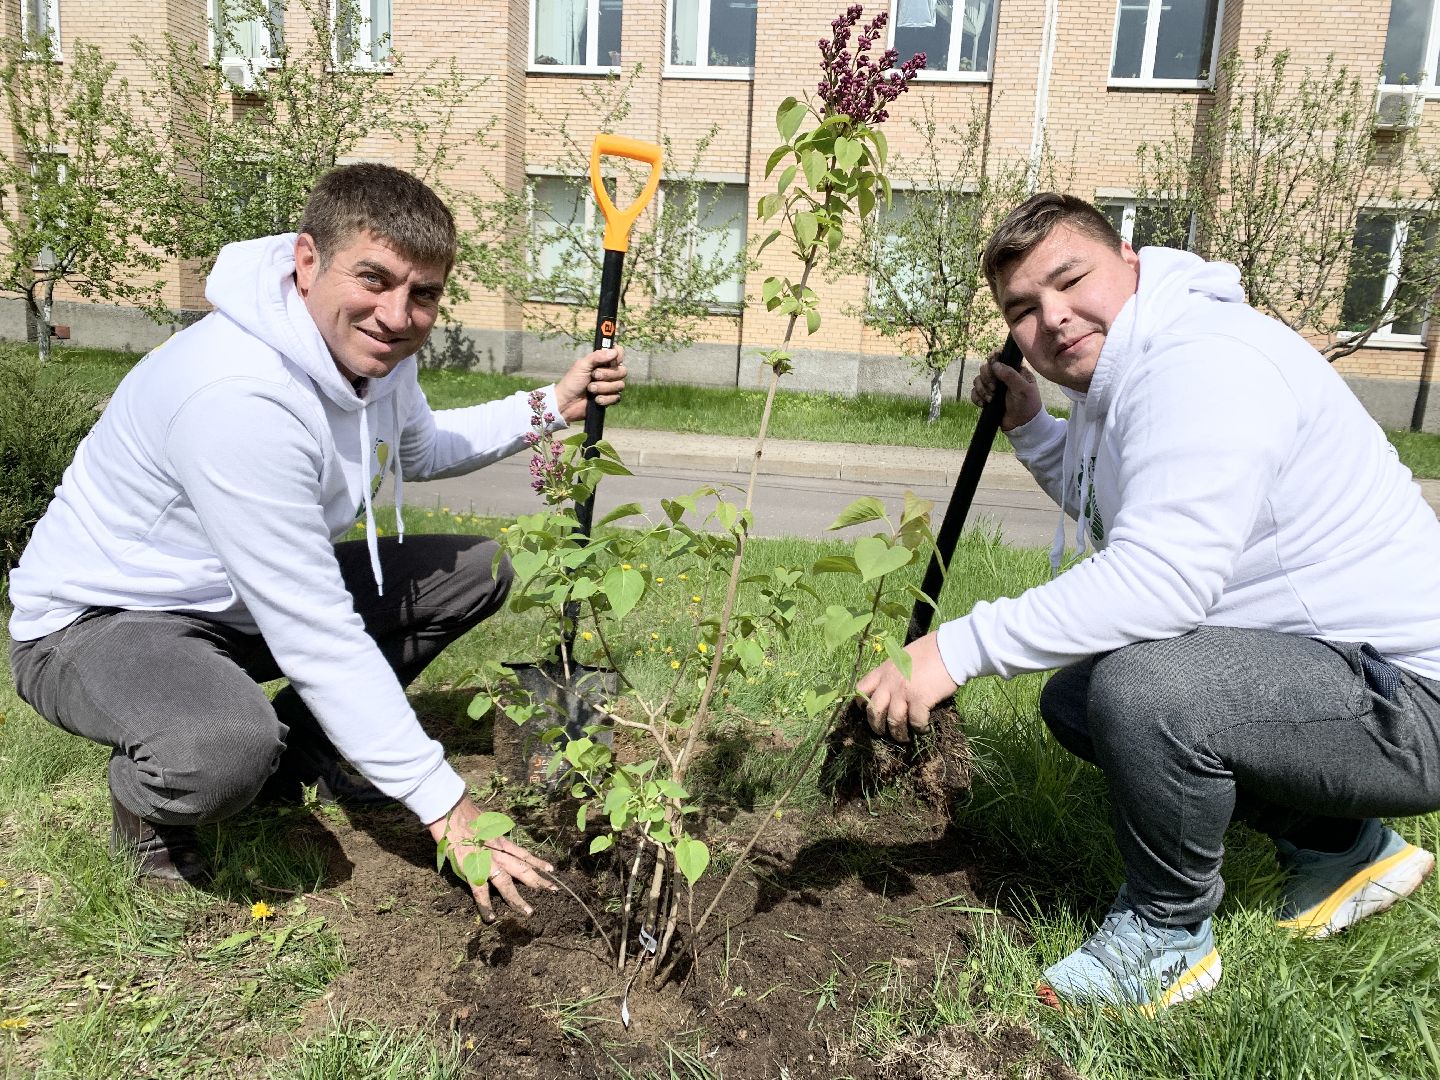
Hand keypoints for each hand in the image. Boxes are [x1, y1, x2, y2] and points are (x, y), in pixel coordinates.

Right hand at [427, 795, 557, 921]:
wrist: (451, 810)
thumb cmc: (465, 812)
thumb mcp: (485, 821)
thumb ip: (491, 832)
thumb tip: (493, 836)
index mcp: (501, 840)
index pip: (523, 854)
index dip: (537, 862)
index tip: (551, 869)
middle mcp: (498, 852)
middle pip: (522, 869)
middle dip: (538, 880)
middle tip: (553, 890)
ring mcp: (486, 861)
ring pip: (506, 883)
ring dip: (517, 899)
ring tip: (528, 911)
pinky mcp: (471, 869)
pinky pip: (480, 891)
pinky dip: (485, 905)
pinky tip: (491, 917)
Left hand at [555, 346, 626, 422]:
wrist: (567, 403)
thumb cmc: (572, 382)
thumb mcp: (582, 365)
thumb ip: (597, 357)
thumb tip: (614, 351)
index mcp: (602, 362)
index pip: (619, 353)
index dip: (617, 356)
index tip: (610, 360)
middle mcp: (609, 373)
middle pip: (622, 371)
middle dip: (607, 374)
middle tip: (594, 376)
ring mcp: (610, 386)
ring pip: (620, 385)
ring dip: (603, 387)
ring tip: (590, 389)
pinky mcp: (610, 399)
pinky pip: (616, 397)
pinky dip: (604, 398)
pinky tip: (595, 399)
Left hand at [855, 632, 959, 742]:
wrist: (950, 649)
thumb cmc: (931, 651)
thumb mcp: (903, 657)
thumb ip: (895, 672)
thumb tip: (895, 689)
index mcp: (883, 670)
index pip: (861, 690)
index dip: (862, 704)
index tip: (868, 711)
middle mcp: (889, 682)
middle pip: (874, 710)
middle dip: (876, 725)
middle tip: (882, 732)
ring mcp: (903, 692)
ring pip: (893, 721)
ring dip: (898, 733)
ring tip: (904, 738)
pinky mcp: (919, 700)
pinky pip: (915, 722)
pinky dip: (919, 728)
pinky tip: (923, 729)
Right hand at [971, 351, 1041, 432]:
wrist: (1022, 426)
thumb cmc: (1028, 405)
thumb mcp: (1023, 389)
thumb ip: (1010, 375)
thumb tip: (994, 364)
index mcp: (1014, 370)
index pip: (1001, 355)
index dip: (993, 356)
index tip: (992, 363)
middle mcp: (1003, 376)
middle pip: (985, 367)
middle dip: (987, 378)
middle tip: (994, 389)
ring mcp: (994, 387)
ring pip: (978, 380)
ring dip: (981, 389)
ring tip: (990, 399)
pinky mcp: (987, 397)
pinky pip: (974, 392)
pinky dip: (976, 397)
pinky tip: (983, 404)